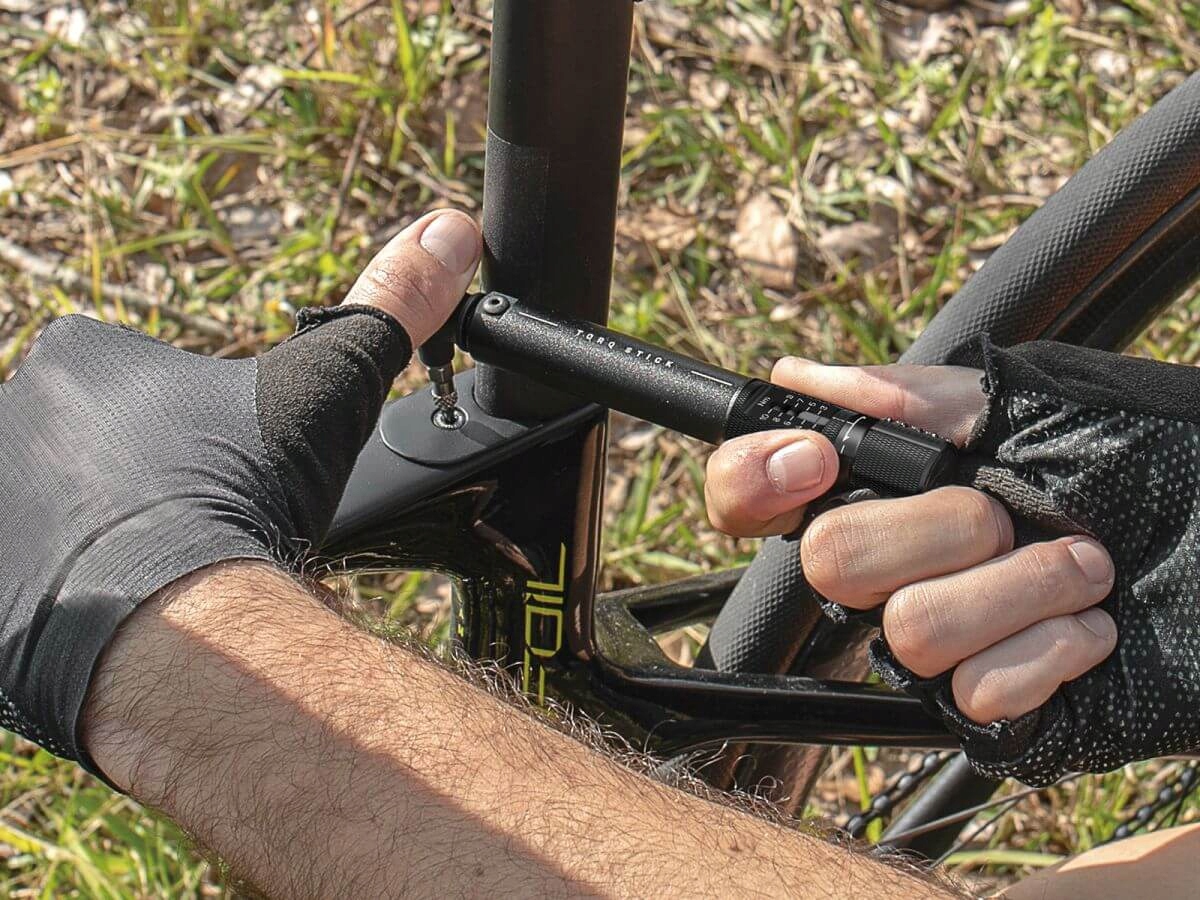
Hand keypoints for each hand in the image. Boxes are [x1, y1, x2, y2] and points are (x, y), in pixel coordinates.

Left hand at [0, 208, 479, 775]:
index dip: (183, 431)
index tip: (217, 471)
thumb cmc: (241, 494)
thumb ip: (387, 304)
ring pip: (51, 517)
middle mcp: (8, 414)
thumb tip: (453, 228)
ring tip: (157, 581)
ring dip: (96, 542)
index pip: (130, 383)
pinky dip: (61, 602)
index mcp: (81, 357)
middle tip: (192, 526)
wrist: (176, 625)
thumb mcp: (328, 389)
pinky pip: (26, 586)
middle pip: (83, 449)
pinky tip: (113, 621)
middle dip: (134, 485)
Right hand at [704, 357, 1116, 724]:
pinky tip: (1094, 630)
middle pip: (828, 563)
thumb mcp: (1039, 404)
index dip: (753, 479)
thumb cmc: (1158, 459)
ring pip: (905, 635)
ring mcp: (940, 639)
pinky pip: (973, 697)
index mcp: (890, 486)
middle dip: (939, 530)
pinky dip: (1048, 653)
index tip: (821, 460)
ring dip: (1017, 590)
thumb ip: (919, 397)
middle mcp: (897, 565)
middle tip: (1011, 512)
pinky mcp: (992, 709)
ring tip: (1085, 569)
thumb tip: (801, 378)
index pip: (754, 493)